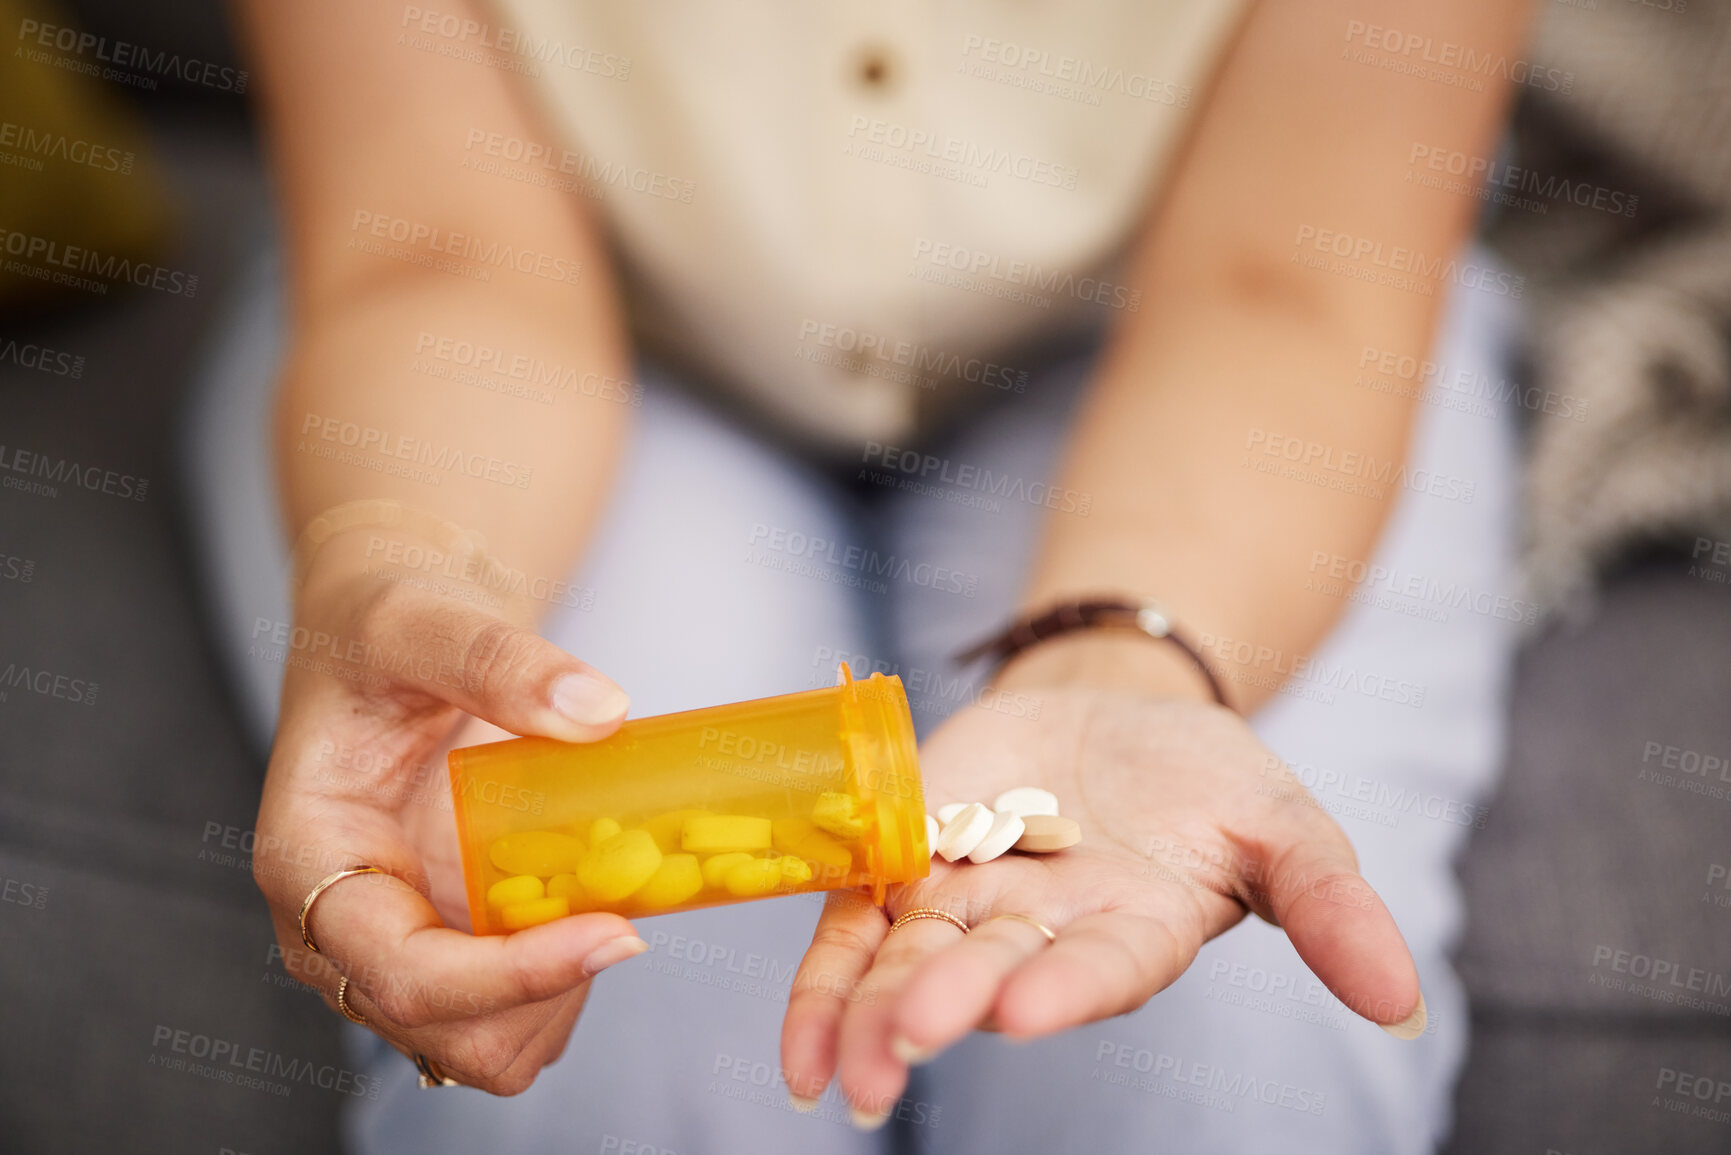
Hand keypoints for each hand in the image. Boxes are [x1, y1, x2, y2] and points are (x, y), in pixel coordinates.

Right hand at [252, 538, 644, 1094]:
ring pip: (489, 1046)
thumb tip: (598, 710)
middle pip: (450, 1036)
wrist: (392, 632)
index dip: (511, 976)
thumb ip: (499, 662)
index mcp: (311, 860)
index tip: (615, 933)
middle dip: (547, 994)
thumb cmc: (385, 625)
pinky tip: (587, 899)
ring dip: (562, 994)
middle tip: (620, 909)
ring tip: (598, 893)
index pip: (403, 974)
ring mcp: (395, 948)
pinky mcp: (447, 946)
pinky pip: (516, 1013)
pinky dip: (568, 980)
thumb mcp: (428, 619)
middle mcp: (340, 929)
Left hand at [779, 680, 1421, 1125]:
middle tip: (905, 1039)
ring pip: (911, 962)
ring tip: (840, 1066)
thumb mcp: (1284, 820)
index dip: (1064, 988)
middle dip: (944, 1004)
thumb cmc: (1207, 777)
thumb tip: (1403, 1001)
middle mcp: (1045, 930)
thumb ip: (1328, 903)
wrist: (1118, 711)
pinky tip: (800, 1049)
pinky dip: (825, 985)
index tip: (1024, 1007)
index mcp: (1134, 929)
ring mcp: (970, 901)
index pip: (1100, 967)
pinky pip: (857, 929)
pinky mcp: (910, 862)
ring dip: (871, 1011)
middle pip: (988, 972)